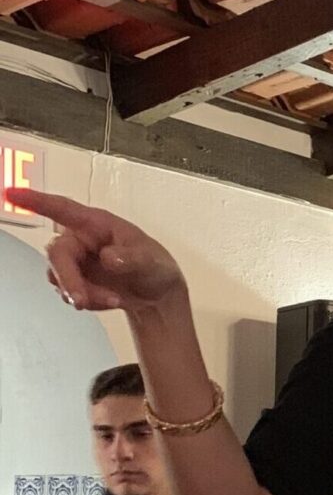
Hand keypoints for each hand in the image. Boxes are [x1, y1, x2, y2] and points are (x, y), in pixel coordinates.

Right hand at [5, 188, 184, 311]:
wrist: (156, 295)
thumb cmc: (154, 266)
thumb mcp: (151, 261)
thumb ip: (131, 259)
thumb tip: (109, 257)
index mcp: (97, 224)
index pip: (64, 209)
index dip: (37, 201)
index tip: (12, 193)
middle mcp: (81, 240)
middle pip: (58, 254)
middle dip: (69, 279)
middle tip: (82, 299)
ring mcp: (74, 262)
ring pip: (60, 277)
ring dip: (84, 294)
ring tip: (113, 299)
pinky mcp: (73, 281)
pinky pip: (68, 293)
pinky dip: (89, 301)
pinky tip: (110, 300)